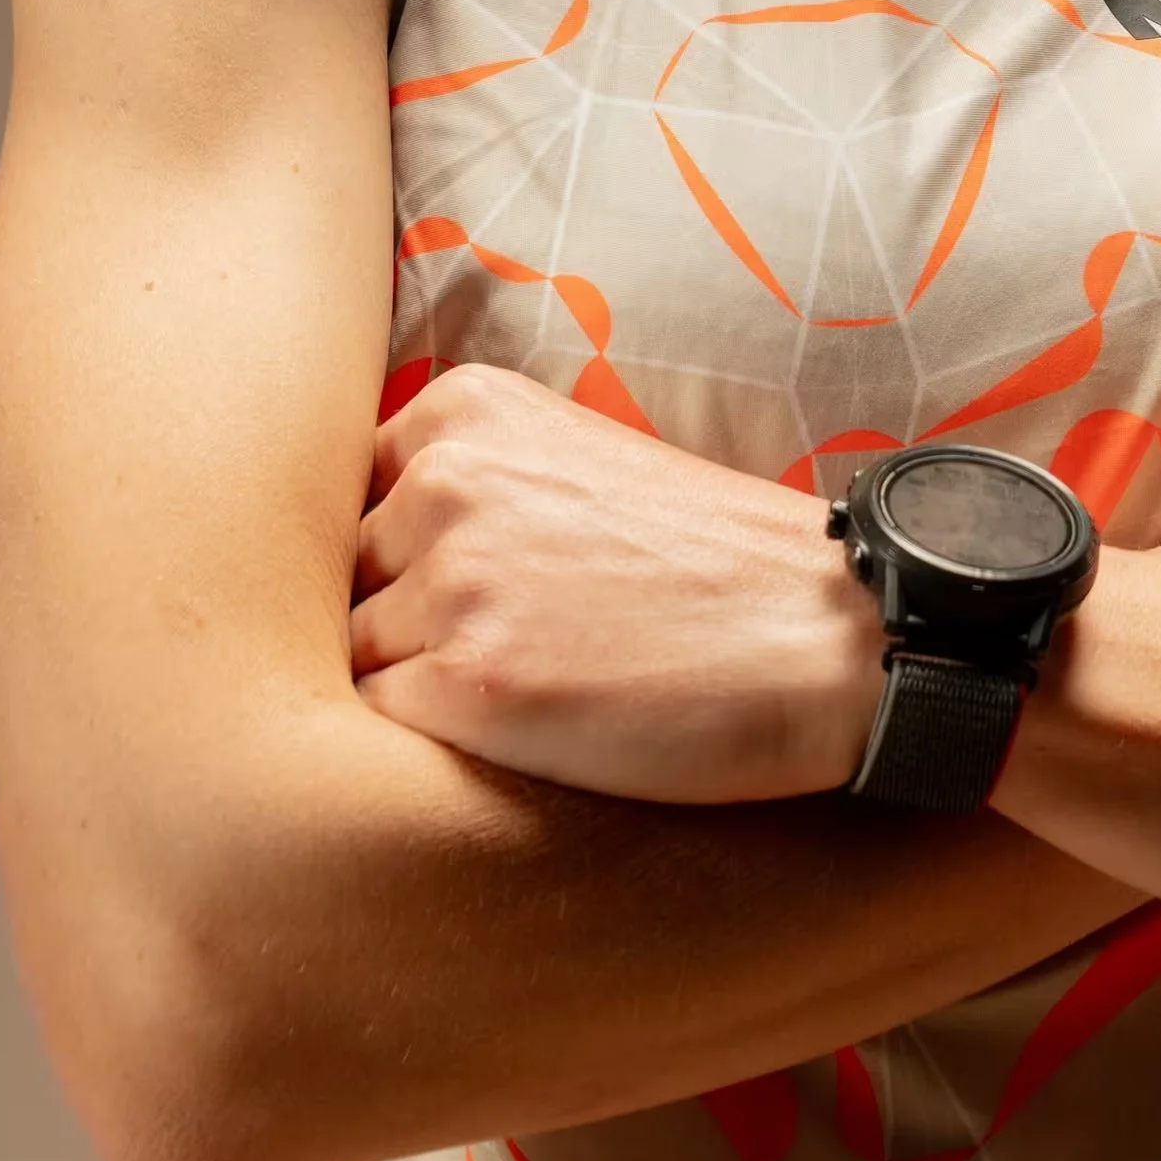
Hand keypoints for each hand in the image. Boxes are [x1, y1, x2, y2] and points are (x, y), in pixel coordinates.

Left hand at [349, 368, 883, 800]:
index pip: (349, 500)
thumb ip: (464, 481)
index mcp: (465, 410)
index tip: (459, 594)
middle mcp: (444, 480)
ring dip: (408, 694)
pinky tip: (512, 742)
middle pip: (341, 583)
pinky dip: (428, 750)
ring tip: (515, 701)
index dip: (392, 564)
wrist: (820, 635)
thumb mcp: (571, 463)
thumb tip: (348, 556)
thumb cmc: (703, 563)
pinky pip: (380, 731)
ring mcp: (453, 581)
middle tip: (496, 658)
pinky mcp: (471, 685)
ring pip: (352, 662)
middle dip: (393, 629)